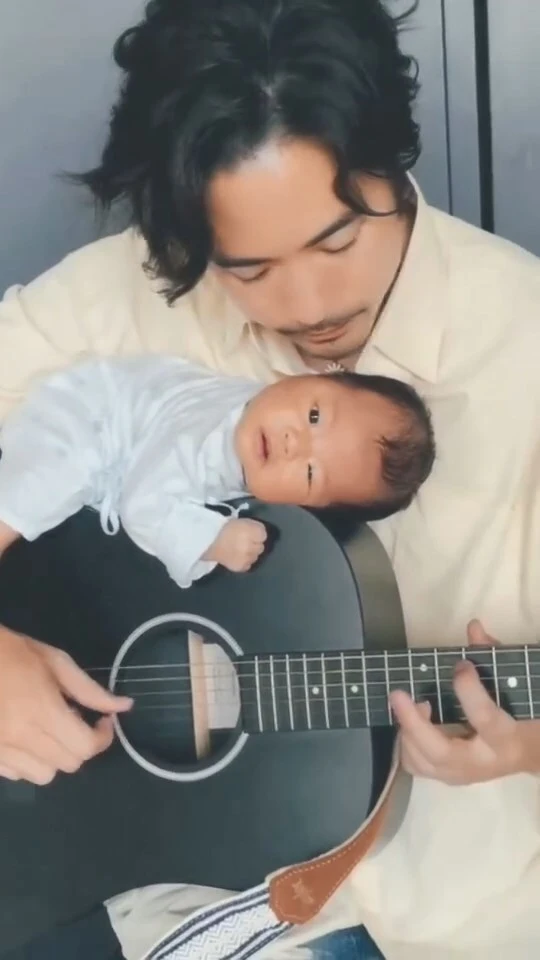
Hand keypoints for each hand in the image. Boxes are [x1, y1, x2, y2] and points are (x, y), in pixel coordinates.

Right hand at [0, 626, 132, 784]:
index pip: (84, 746)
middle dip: (81, 745)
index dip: (103, 737)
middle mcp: (20, 736)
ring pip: (43, 776)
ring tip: (48, 730)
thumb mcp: (55, 661)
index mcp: (41, 710)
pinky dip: (29, 762)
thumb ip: (90, 691)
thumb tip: (124, 707)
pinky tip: (26, 737)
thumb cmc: (12, 652)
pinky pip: (17, 775)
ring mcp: (0, 750)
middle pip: (68, 764)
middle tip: (75, 719)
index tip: (104, 720)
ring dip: (55, 757)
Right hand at [204, 518, 266, 572]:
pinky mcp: (242, 567)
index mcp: (251, 531)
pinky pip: (248, 565)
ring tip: (239, 550)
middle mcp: (252, 545)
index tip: (250, 534)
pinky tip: (236, 557)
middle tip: (244, 542)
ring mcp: (247, 558)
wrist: (207, 543)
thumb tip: (258, 533)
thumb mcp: (239, 522)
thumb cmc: (222, 529)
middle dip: (254, 544)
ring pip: (255, 557)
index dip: (256, 534)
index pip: (263, 534)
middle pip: (261, 547)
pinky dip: (244, 562)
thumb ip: (251, 527)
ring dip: (250, 554)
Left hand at [390, 619, 539, 785]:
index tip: (460, 664)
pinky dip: (406, 743)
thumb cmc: (517, 712)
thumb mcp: (512, 685)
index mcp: (506, 738)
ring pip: (423, 762)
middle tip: (398, 693)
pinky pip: (416, 765)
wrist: (523, 754)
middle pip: (441, 752)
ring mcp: (461, 775)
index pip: (485, 718)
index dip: (469, 690)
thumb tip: (473, 627)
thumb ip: (493, 657)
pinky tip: (413, 721)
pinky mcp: (446, 778)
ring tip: (411, 704)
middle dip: (414, 723)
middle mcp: (482, 763)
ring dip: (408, 730)